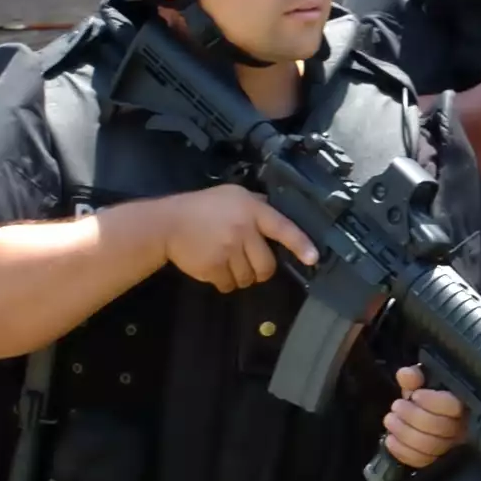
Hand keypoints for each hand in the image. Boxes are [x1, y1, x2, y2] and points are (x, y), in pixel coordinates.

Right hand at [161, 184, 318, 292]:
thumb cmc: (203, 207)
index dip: (300, 244)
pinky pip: (229, 285)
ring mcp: (228, 251)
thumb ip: (257, 205)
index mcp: (252, 211)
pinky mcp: (213, 268)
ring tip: (227, 262)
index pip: (283, 228)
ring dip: (241, 276)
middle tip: (249, 263)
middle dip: (262, 270)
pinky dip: (225, 282)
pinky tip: (215, 269)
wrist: (167, 224)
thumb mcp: (233, 195)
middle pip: (267, 265)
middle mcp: (243, 231)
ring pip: (248, 278)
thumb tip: (278, 213)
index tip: (313, 258)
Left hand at [382, 363, 466, 468]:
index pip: (453, 406)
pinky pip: (420, 461)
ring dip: (404, 432)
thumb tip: (406, 375)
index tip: (415, 395)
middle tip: (396, 406)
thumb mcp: (421, 382)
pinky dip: (401, 450)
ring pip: (429, 447)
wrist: (424, 416)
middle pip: (440, 428)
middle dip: (412, 416)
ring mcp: (449, 448)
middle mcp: (460, 429)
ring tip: (390, 419)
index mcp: (461, 405)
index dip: (432, 402)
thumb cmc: (426, 397)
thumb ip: (414, 376)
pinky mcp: (435, 462)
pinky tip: (390, 438)